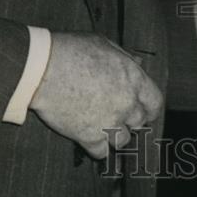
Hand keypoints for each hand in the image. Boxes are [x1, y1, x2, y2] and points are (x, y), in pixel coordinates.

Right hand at [29, 32, 161, 158]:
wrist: (41, 68)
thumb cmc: (71, 50)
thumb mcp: (103, 44)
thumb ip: (124, 57)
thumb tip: (138, 63)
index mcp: (133, 78)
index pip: (155, 102)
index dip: (150, 108)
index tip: (145, 111)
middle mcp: (126, 103)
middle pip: (139, 123)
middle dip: (130, 120)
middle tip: (118, 117)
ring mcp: (109, 121)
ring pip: (123, 140)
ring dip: (114, 136)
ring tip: (104, 128)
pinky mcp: (89, 136)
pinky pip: (101, 153)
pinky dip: (97, 148)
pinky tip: (90, 139)